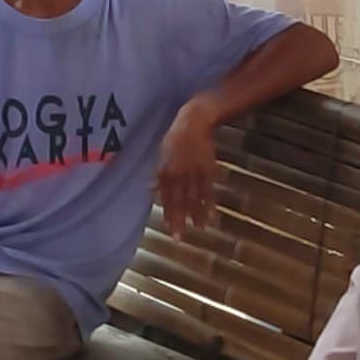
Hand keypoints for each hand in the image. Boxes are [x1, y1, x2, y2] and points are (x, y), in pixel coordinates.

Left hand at [155, 99, 220, 238]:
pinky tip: (210, 216)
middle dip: (179, 220)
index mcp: (165, 171)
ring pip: (194, 198)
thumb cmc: (176, 136)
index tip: (168, 227)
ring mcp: (194, 173)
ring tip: (197, 229)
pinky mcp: (208, 170)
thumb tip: (150, 189)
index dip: (168, 213)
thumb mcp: (161, 153)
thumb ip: (158, 173)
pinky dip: (208, 204)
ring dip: (195, 215)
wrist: (195, 121)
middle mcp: (178, 174)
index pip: (165, 197)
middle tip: (179, 238)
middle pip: (179, 201)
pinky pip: (208, 190)